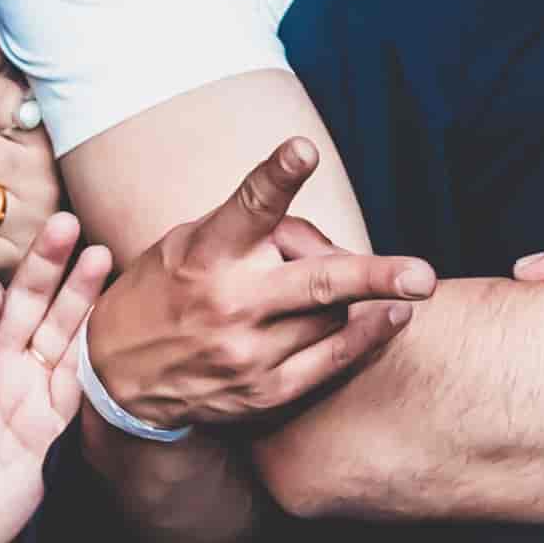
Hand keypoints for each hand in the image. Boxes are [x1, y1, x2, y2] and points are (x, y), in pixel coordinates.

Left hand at [0, 215, 118, 542]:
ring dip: (79, 293)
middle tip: (65, 226)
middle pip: (22, 303)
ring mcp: (25, 386)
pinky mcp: (53, 418)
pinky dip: (97, 347)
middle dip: (44, 266)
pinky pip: (80, 376)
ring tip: (100, 254)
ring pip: (57, 329)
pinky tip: (115, 314)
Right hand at [85, 140, 433, 429]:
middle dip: (374, 277)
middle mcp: (230, 304)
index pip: (247, 208)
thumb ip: (256, 232)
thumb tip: (328, 243)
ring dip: (353, 295)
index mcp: (206, 254)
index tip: (302, 149)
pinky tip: (388, 318)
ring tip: (354, 286)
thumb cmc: (168, 289)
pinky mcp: (264, 392)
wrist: (120, 377)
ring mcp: (249, 354)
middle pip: (316, 284)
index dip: (276, 176)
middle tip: (423, 275)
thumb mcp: (191, 242)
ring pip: (334, 315)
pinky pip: (334, 362)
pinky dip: (366, 337)